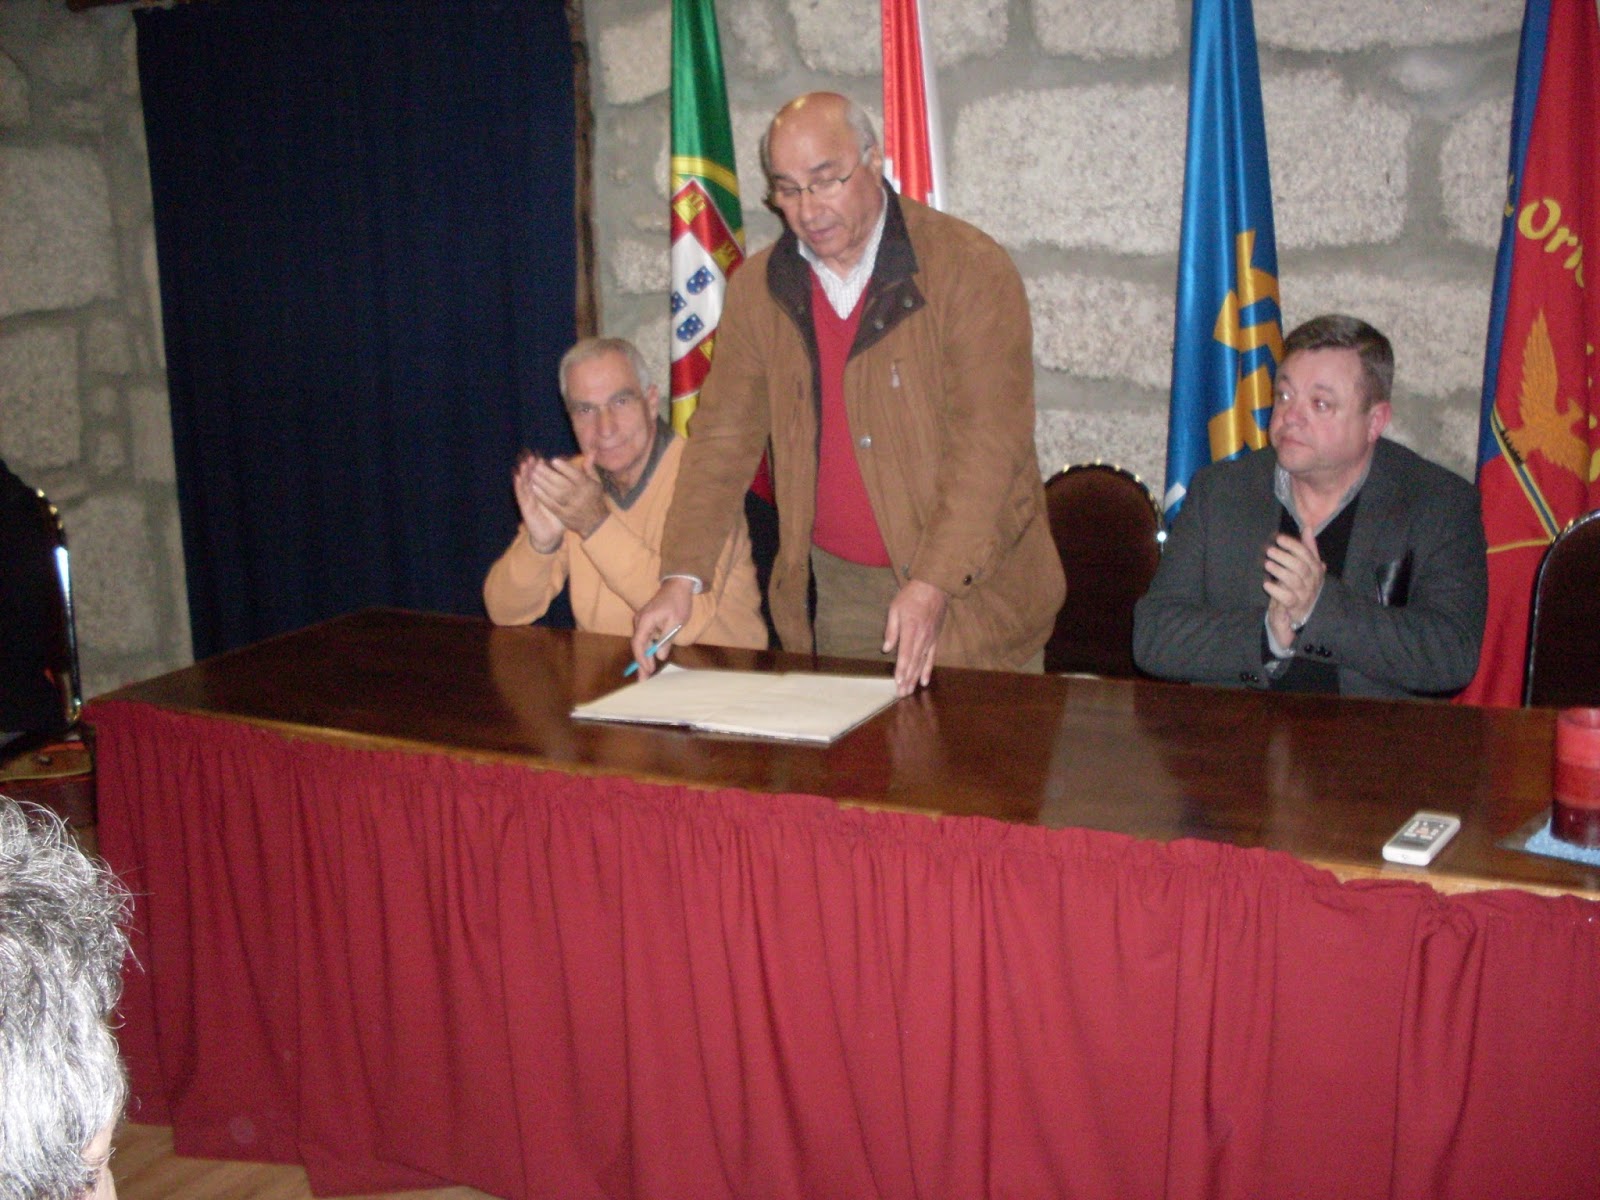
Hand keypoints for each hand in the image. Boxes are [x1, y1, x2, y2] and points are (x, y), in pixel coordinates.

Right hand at [512, 451, 562, 551]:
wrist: (551, 535)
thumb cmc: (558, 518)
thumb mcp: (565, 502)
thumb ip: (569, 489)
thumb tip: (575, 477)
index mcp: (544, 491)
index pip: (541, 476)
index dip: (540, 466)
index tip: (541, 456)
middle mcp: (535, 493)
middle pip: (531, 477)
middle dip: (531, 466)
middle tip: (530, 454)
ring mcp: (529, 500)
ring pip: (525, 483)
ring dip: (524, 472)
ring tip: (524, 462)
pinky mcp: (525, 507)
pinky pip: (521, 495)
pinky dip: (518, 486)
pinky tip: (517, 477)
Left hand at [529, 454, 608, 538]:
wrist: (596, 523)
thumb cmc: (594, 498)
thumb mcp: (596, 482)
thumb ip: (590, 467)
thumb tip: (591, 451)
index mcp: (588, 486)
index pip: (576, 475)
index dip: (564, 468)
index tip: (553, 460)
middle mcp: (580, 496)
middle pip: (563, 484)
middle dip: (548, 474)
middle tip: (537, 466)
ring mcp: (572, 507)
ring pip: (556, 494)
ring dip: (543, 484)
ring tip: (532, 475)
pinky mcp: (564, 516)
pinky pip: (552, 505)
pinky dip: (542, 497)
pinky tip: (534, 489)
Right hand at [630, 578, 694, 678]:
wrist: (678, 585)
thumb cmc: (678, 602)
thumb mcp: (676, 622)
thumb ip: (666, 639)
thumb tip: (660, 656)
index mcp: (646, 620)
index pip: (638, 643)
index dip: (641, 658)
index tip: (648, 670)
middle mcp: (640, 620)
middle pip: (637, 645)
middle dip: (640, 663)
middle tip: (642, 680)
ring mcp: (642, 620)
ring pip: (640, 642)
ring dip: (643, 658)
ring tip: (646, 674)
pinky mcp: (646, 621)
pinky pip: (644, 638)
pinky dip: (646, 649)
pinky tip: (649, 660)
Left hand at [882, 579, 948, 697]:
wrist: (934, 586)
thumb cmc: (911, 596)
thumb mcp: (895, 608)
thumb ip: (891, 629)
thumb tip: (886, 649)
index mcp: (911, 629)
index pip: (905, 654)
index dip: (902, 670)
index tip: (898, 682)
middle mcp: (922, 637)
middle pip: (914, 663)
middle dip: (907, 680)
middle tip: (901, 694)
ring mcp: (930, 639)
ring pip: (922, 663)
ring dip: (916, 679)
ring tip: (910, 691)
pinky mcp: (935, 638)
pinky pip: (932, 657)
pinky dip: (928, 670)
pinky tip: (924, 682)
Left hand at [1263, 526, 1324, 647]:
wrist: (1302, 614)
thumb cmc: (1302, 586)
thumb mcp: (1307, 566)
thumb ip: (1308, 548)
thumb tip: (1308, 527)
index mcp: (1316, 570)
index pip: (1308, 555)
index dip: (1294, 546)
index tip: (1279, 538)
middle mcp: (1312, 583)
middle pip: (1301, 567)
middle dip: (1286, 557)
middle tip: (1270, 550)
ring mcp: (1305, 596)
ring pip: (1294, 582)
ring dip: (1280, 571)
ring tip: (1267, 564)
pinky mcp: (1295, 607)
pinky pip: (1287, 598)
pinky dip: (1277, 590)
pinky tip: (1266, 583)